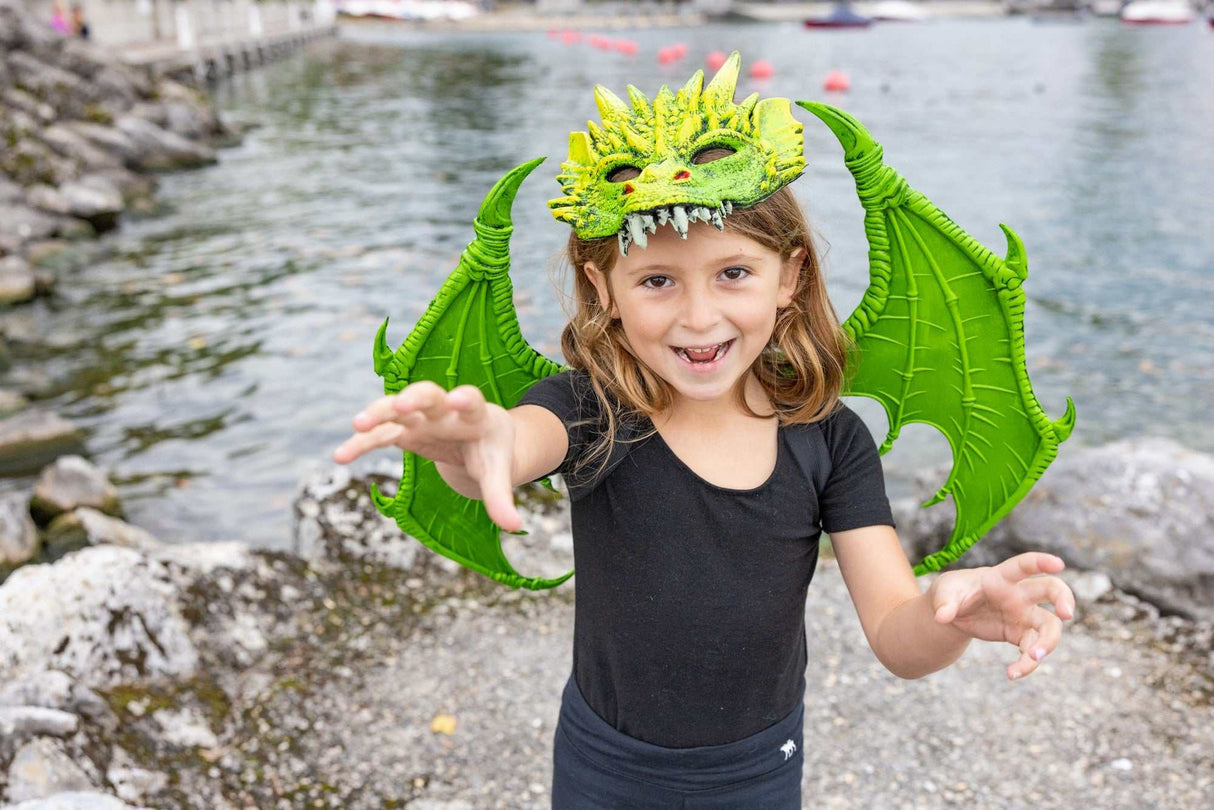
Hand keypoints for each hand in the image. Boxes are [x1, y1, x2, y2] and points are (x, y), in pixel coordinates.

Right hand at [331, 381, 522, 531]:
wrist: (478, 438)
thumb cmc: (490, 451)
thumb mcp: (498, 471)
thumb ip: (501, 496)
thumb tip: (514, 526)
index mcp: (475, 415)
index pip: (472, 401)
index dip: (465, 399)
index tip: (458, 399)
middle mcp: (445, 410)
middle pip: (428, 395)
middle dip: (415, 398)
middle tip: (402, 405)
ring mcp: (420, 418)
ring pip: (396, 409)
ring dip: (378, 414)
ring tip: (357, 425)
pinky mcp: (404, 430)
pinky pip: (379, 434)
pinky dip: (362, 443)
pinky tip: (341, 456)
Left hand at [927, 552, 1075, 680]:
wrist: (953, 612)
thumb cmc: (952, 592)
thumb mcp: (944, 591)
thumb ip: (944, 602)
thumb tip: (942, 616)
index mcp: (1002, 577)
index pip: (1024, 565)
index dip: (1041, 562)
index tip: (1059, 564)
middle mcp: (1020, 594)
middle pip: (1052, 590)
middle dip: (1064, 599)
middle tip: (1066, 614)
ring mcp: (1023, 615)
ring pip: (1049, 626)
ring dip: (1048, 642)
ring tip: (1034, 657)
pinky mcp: (1020, 635)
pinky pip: (1032, 650)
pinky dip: (1027, 664)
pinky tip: (1012, 674)